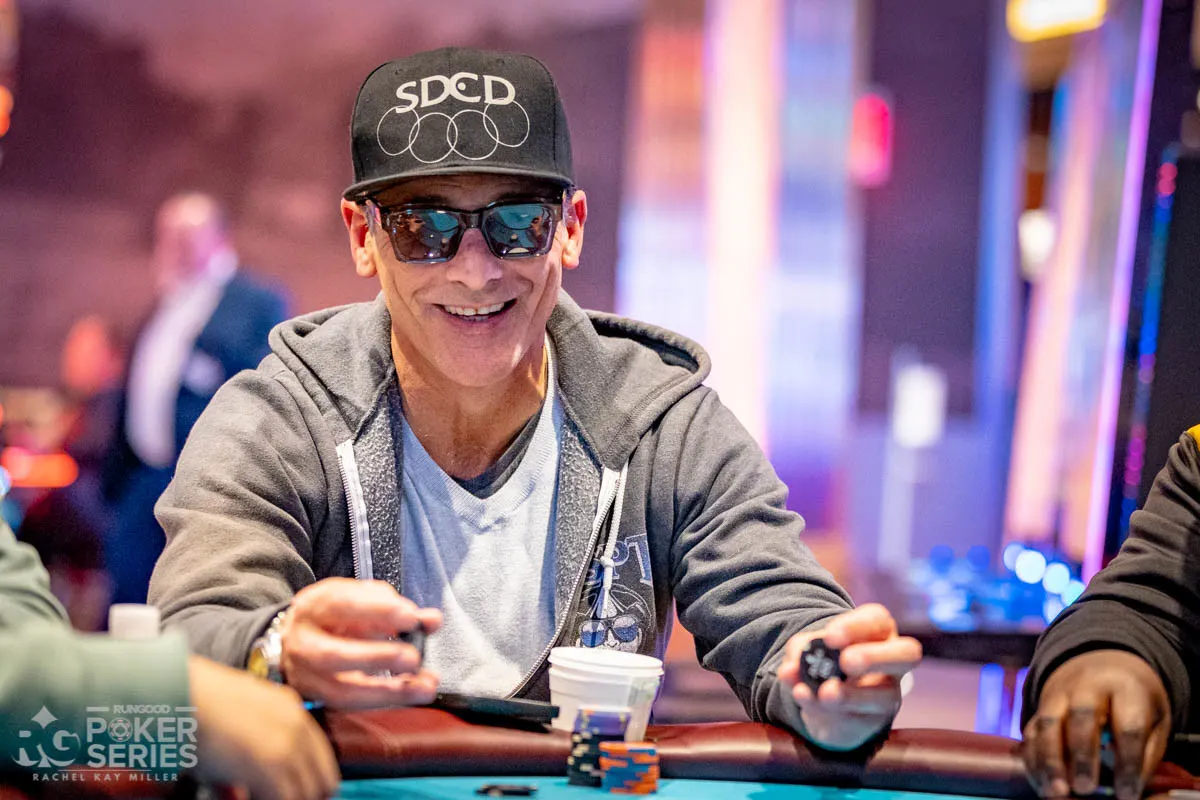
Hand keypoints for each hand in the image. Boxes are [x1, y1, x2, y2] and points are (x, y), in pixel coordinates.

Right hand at [189, 656, 338, 799]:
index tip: (294, 795)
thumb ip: (254, 747)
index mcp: (293, 710)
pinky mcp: (272, 766)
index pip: (321, 760)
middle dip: (302, 797)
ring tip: (255, 796)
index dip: (308, 784)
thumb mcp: (237, 717)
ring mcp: (288, 746)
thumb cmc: (196, 705)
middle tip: (274, 799)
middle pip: (323, 782)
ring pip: (307, 795)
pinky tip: (244, 797)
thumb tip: (242, 791)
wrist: (180, 694)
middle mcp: (298, 726)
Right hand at [281, 577, 442, 708]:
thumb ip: (395, 607)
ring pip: (342, 691)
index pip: (341, 605)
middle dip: (377, 657)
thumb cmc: (335, 616)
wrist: (295, 639)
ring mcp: (307, 676)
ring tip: (423, 687)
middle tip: (413, 658)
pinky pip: (353, 706)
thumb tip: (430, 621)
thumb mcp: (360, 599)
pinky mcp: (318, 698)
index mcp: (314, 607)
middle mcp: (304, 642)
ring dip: (388, 691)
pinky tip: (412, 693)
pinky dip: (386, 700)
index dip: (377, 611)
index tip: (410, 617)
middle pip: (332, 655)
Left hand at [777, 603, 921, 750]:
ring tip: (824, 692)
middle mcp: (892, 662)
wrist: (825, 700)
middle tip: (846, 662)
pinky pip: (856, 721)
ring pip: (883, 696)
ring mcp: (887, 695)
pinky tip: (806, 700)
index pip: (879, 622)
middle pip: (906, 654)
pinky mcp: (871, 723)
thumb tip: (791, 668)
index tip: (831, 636)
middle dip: (875, 657)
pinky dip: (827, 711)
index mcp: (878, 631)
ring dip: (850, 696)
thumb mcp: (809, 647)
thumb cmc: (824, 659)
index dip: (856, 627)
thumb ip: (800, 651)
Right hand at [1023, 650, 1170, 799]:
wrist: (1103, 664)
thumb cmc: (1133, 700)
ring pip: (1048, 724)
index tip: (1127, 793)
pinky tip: (1043, 783)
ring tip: (1057, 792)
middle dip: (1082, 756)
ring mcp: (1059, 694)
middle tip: (1085, 788)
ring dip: (1049, 760)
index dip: (1127, 763)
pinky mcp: (1040, 707)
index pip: (1128, 727)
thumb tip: (1128, 787)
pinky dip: (1034, 760)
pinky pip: (1031, 732)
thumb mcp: (1154, 720)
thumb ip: (1143, 752)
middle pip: (1081, 717)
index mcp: (1125, 687)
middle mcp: (1088, 686)